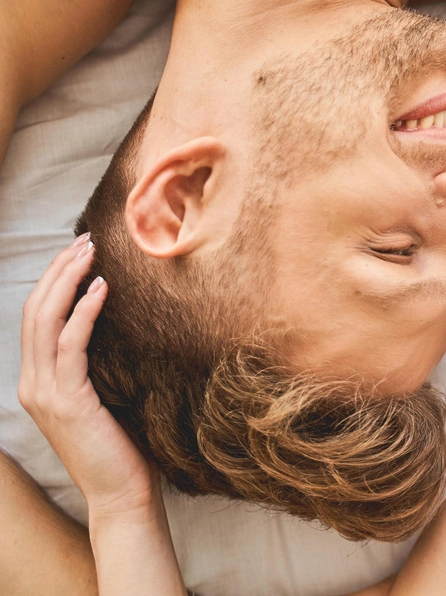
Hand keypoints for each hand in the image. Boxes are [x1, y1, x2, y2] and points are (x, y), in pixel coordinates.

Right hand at [19, 235, 157, 520]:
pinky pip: (70, 344)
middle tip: (85, 239)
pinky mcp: (66, 400)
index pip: (36, 317)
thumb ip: (99, 363)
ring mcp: (44, 393)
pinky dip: (84, 311)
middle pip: (34, 311)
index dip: (53, 280)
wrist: (123, 493)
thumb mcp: (107, 394)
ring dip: (67, 280)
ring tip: (91, 252)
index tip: (79, 251)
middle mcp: (32, 384)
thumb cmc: (125, 445)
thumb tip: (121, 323)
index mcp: (38, 381)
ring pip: (45, 321)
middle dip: (58, 270)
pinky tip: (103, 288)